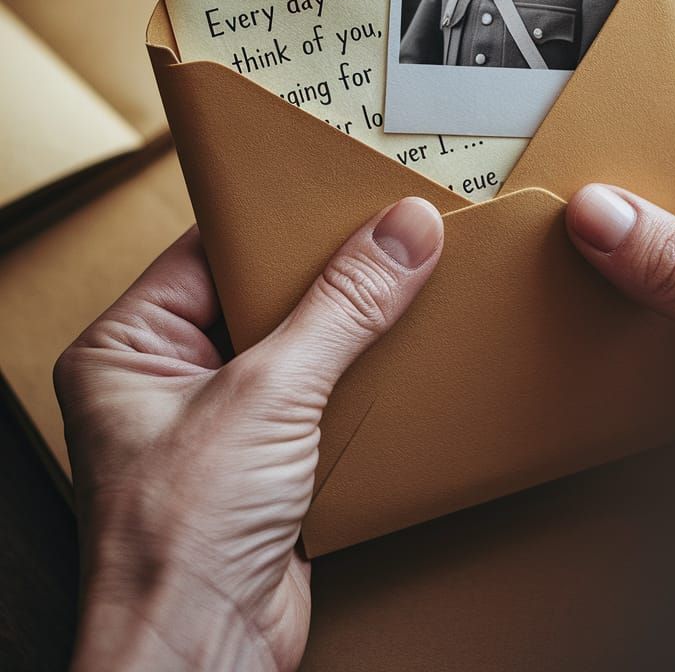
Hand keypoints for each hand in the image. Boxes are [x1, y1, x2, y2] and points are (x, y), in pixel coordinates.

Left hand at [55, 197, 442, 671]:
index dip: (276, 220)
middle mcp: (166, 379)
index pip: (209, 251)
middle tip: (386, 229)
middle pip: (258, 296)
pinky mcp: (261, 464)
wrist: (203, 659)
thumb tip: (403, 233)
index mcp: (129, 346)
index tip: (340, 190)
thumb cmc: (179, 537)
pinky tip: (401, 353)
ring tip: (405, 280)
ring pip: (295, 348)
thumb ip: (341, 308)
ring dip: (349, 328)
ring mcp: (216, 424)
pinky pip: (317, 398)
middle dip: (324, 273)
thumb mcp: (268, 394)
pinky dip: (358, 380)